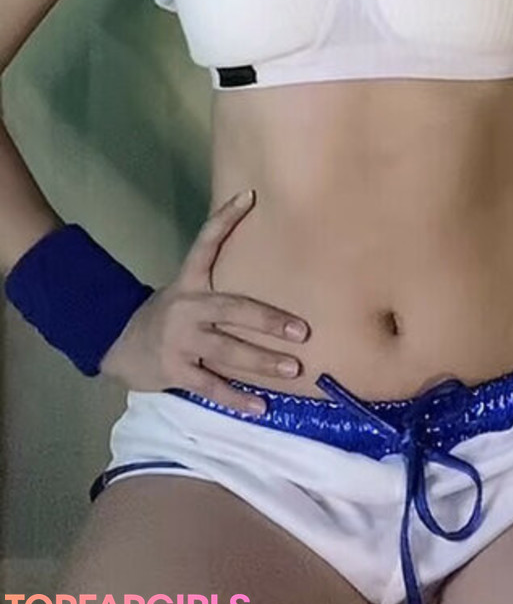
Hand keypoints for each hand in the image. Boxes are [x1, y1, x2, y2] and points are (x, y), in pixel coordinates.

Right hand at [99, 189, 308, 415]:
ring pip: (227, 351)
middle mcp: (186, 307)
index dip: (225, 219)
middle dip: (268, 321)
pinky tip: (259, 406)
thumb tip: (263, 272)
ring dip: (262, 362)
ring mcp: (180, 340)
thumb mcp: (185, 290)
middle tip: (301, 331)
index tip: (249, 197)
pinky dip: (236, 398)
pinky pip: (211, 386)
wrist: (119, 345)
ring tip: (293, 368)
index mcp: (189, 282)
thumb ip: (218, 286)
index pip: (206, 243)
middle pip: (232, 310)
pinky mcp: (174, 370)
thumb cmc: (169, 315)